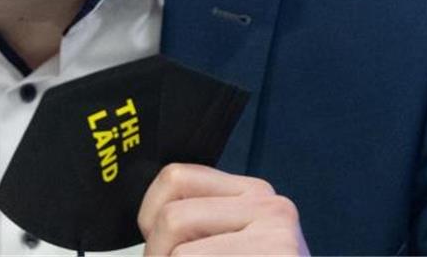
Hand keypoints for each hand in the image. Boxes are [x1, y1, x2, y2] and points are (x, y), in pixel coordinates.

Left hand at [138, 163, 309, 255]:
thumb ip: (200, 224)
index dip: (151, 217)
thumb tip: (149, 223)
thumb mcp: (227, 245)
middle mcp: (270, 205)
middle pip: (172, 218)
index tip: (161, 249)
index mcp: (253, 193)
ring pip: (179, 253)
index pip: (175, 177)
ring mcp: (277, 236)